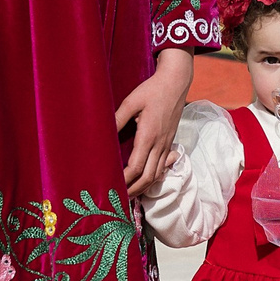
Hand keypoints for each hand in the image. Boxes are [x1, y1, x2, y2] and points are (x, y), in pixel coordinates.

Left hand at [116, 50, 193, 195]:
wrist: (176, 82)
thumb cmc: (152, 90)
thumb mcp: (131, 101)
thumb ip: (117, 119)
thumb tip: (103, 134)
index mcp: (148, 136)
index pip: (135, 168)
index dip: (124, 180)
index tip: (112, 186)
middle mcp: (160, 144)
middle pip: (147, 177)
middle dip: (133, 190)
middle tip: (118, 198)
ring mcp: (167, 144)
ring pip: (157, 174)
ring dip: (143, 186)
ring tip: (130, 193)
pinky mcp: (170, 142)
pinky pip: (163, 166)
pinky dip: (153, 177)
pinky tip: (145, 180)